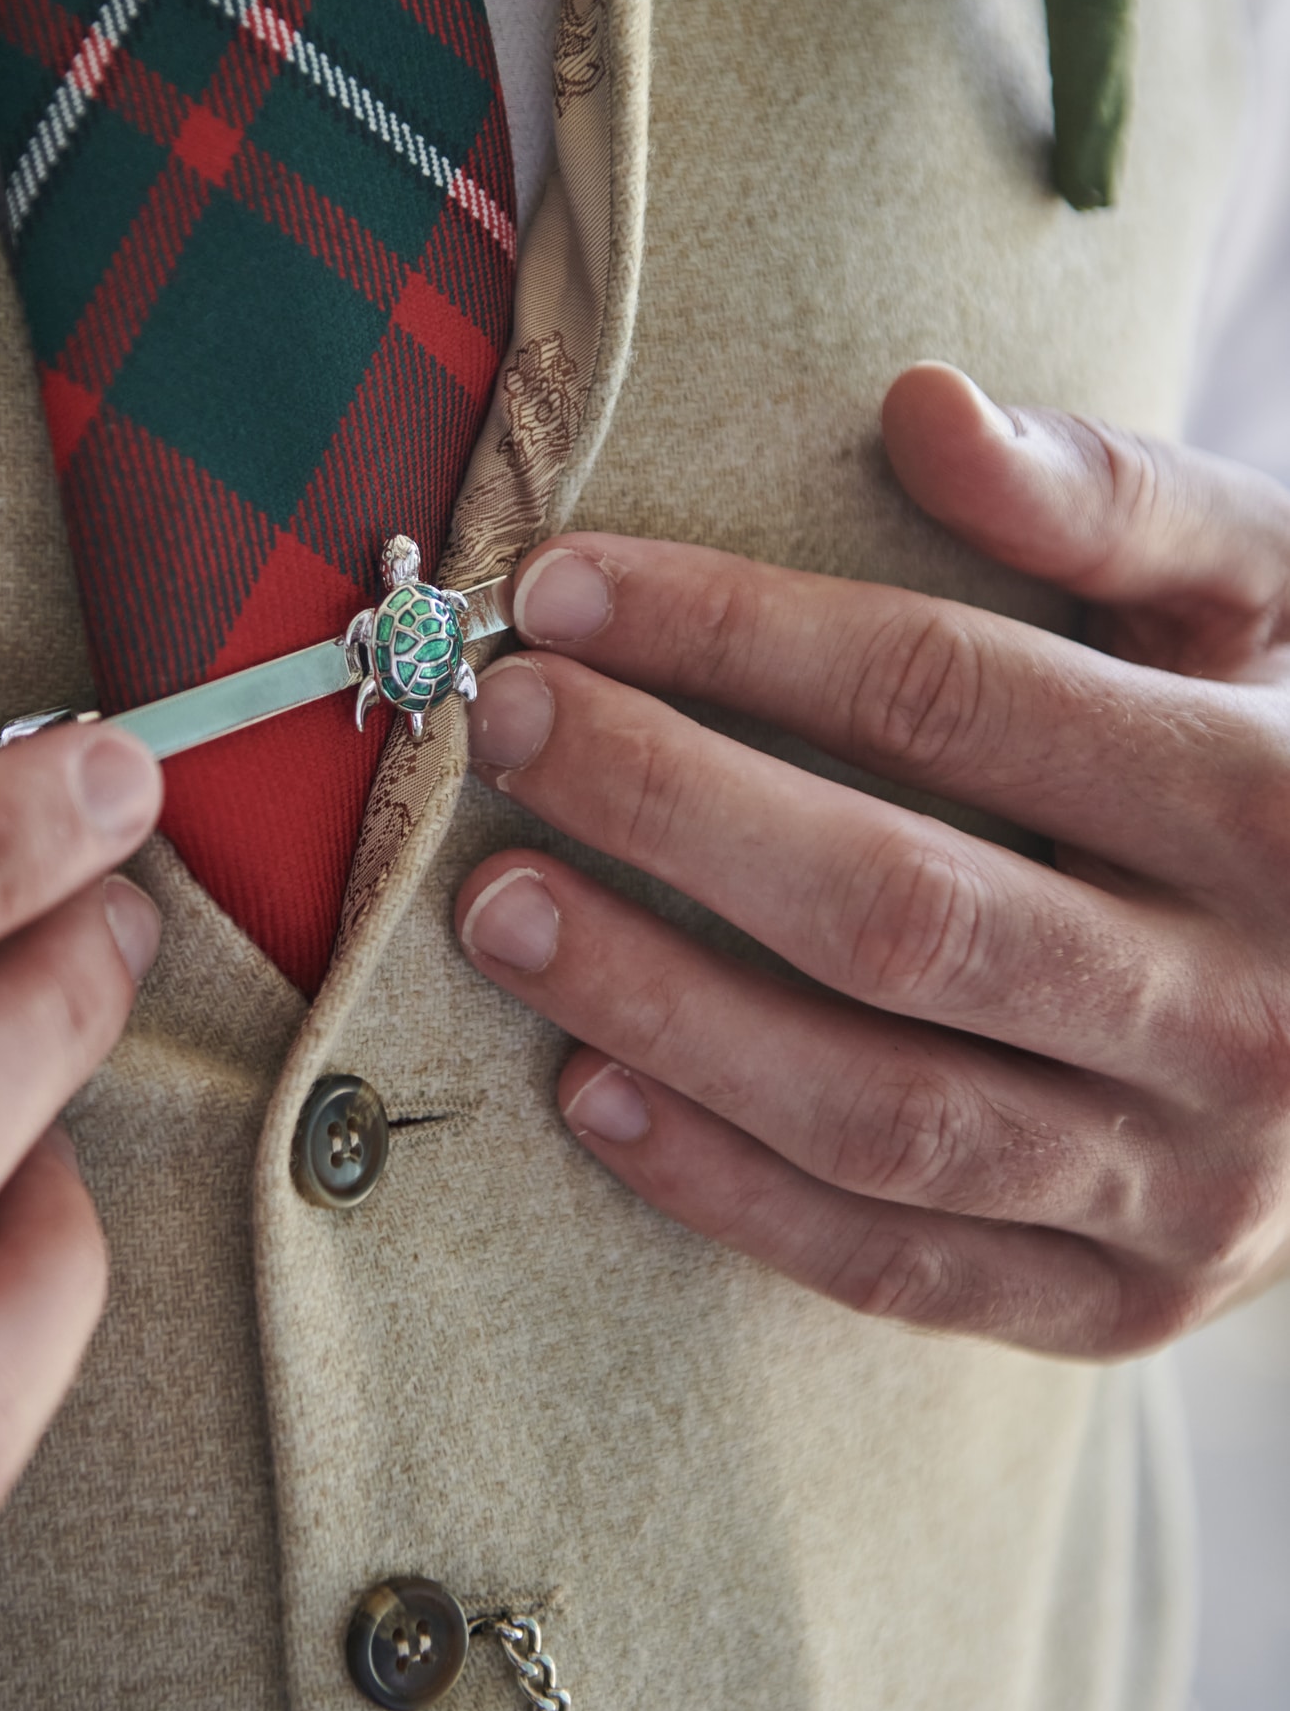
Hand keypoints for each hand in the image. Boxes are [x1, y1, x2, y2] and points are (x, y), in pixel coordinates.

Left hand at [458, 362, 1289, 1359]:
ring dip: (662, 1007)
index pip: (957, 698)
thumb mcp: (1271, 601)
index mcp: (1277, 804)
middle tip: (508, 727)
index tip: (563, 590)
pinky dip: (726, 1187)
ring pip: (879, 1111)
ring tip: (499, 907)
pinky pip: (897, 1266)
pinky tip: (586, 1088)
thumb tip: (924, 407)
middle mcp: (1248, 1013)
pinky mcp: (1124, 1304)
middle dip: (668, 808)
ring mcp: (1195, 1186)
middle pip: (899, 912)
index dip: (737, 634)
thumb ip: (1118, 501)